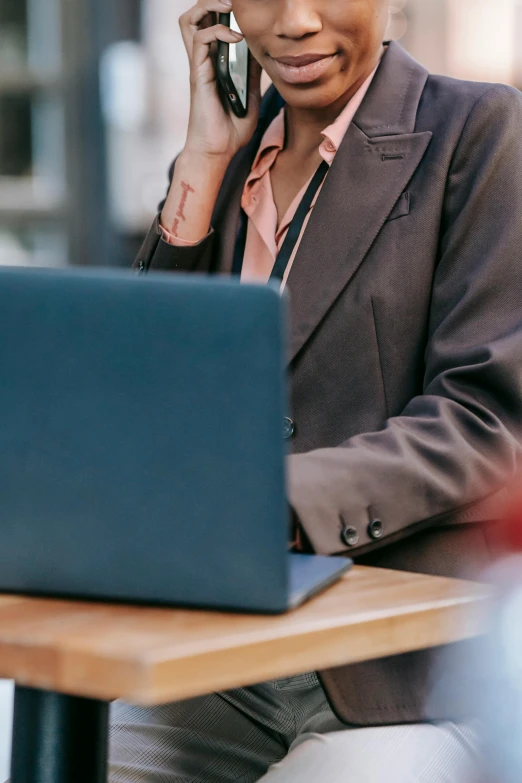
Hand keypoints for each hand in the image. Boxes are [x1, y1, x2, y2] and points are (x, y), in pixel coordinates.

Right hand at [179, 0, 261, 163]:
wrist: (218, 152)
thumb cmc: (231, 130)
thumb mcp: (251, 97)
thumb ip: (254, 75)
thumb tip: (263, 54)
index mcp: (214, 64)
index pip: (209, 25)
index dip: (221, 12)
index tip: (242, 10)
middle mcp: (203, 61)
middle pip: (194, 17)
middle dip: (210, 2)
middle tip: (231, 3)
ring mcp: (199, 66)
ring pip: (190, 21)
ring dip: (209, 7)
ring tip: (228, 7)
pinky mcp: (199, 74)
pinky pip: (201, 39)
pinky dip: (219, 31)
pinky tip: (236, 38)